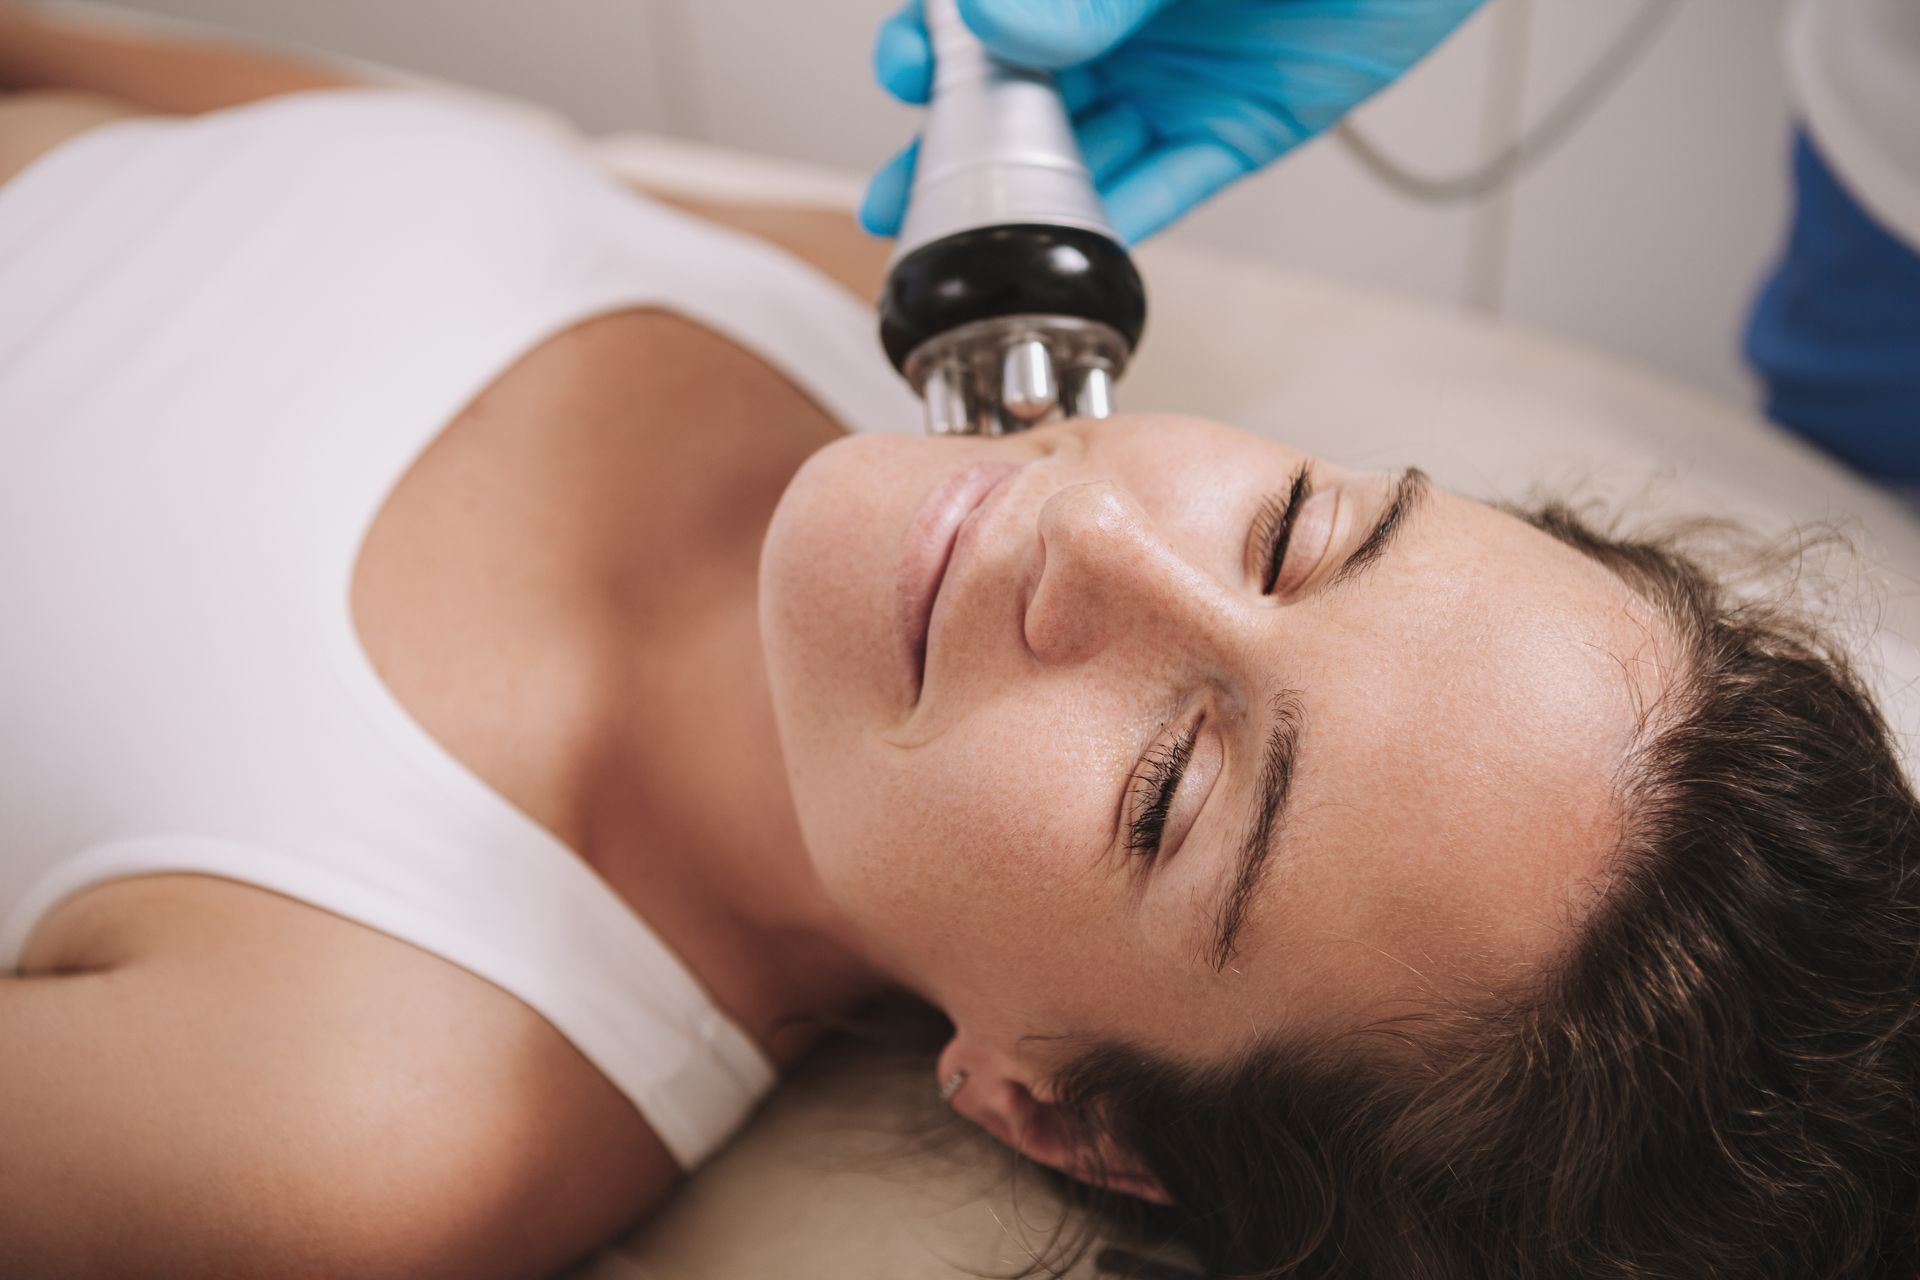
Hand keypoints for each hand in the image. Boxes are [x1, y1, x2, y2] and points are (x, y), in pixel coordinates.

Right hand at [862, 0, 1486, 243]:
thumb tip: (999, 23)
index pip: (994, 15)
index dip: (939, 44)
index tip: (903, 66)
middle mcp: (1127, 22)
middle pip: (1019, 96)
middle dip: (954, 147)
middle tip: (903, 191)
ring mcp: (1177, 78)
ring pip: (1080, 152)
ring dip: (1018, 204)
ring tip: (957, 246)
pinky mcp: (1237, 128)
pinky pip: (1166, 186)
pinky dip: (1118, 224)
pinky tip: (1066, 258)